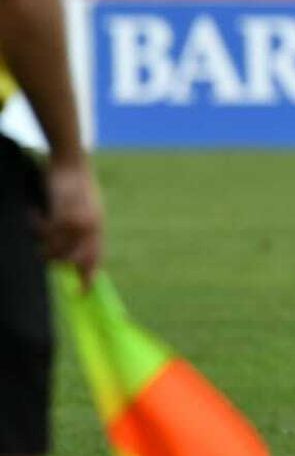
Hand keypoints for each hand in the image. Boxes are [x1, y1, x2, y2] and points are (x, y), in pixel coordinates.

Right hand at [41, 155, 103, 287]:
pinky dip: (36, 225)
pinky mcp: (64, 212)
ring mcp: (79, 221)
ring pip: (57, 249)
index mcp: (99, 227)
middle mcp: (92, 227)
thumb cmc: (75, 187)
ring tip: (36, 226)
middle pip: (74, 260)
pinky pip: (46, 232)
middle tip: (42, 250)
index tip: (82, 293)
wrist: (72, 163)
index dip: (88, 276)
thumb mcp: (85, 210)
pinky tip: (33, 213)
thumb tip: (74, 258)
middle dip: (56, 260)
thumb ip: (82, 232)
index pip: (95, 258)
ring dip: (42, 242)